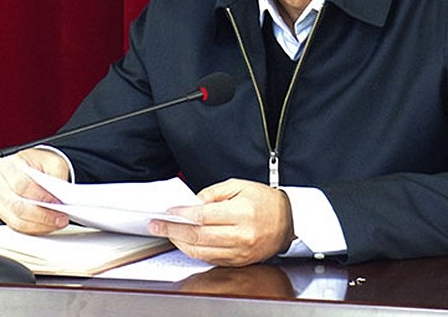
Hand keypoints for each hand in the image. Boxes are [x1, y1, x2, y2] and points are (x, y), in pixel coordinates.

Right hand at [0, 147, 70, 234]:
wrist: (31, 166)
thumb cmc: (40, 163)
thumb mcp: (53, 162)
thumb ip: (57, 177)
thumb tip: (63, 198)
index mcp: (9, 165)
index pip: (21, 184)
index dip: (39, 196)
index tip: (56, 202)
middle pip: (16, 205)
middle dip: (41, 215)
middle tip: (60, 218)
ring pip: (15, 220)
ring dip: (39, 225)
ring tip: (57, 223)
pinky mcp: (2, 213)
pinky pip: (16, 226)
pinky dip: (34, 229)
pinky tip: (48, 226)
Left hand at [147, 178, 294, 266]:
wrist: (289, 220)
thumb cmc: (265, 201)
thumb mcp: (239, 186)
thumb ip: (212, 193)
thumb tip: (191, 203)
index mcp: (242, 213)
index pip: (203, 216)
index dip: (181, 214)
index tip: (167, 212)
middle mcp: (241, 235)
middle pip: (198, 235)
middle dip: (173, 230)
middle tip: (157, 224)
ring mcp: (240, 251)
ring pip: (202, 251)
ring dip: (180, 243)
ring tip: (168, 233)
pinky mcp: (240, 261)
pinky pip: (211, 259)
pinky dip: (194, 251)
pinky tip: (185, 242)